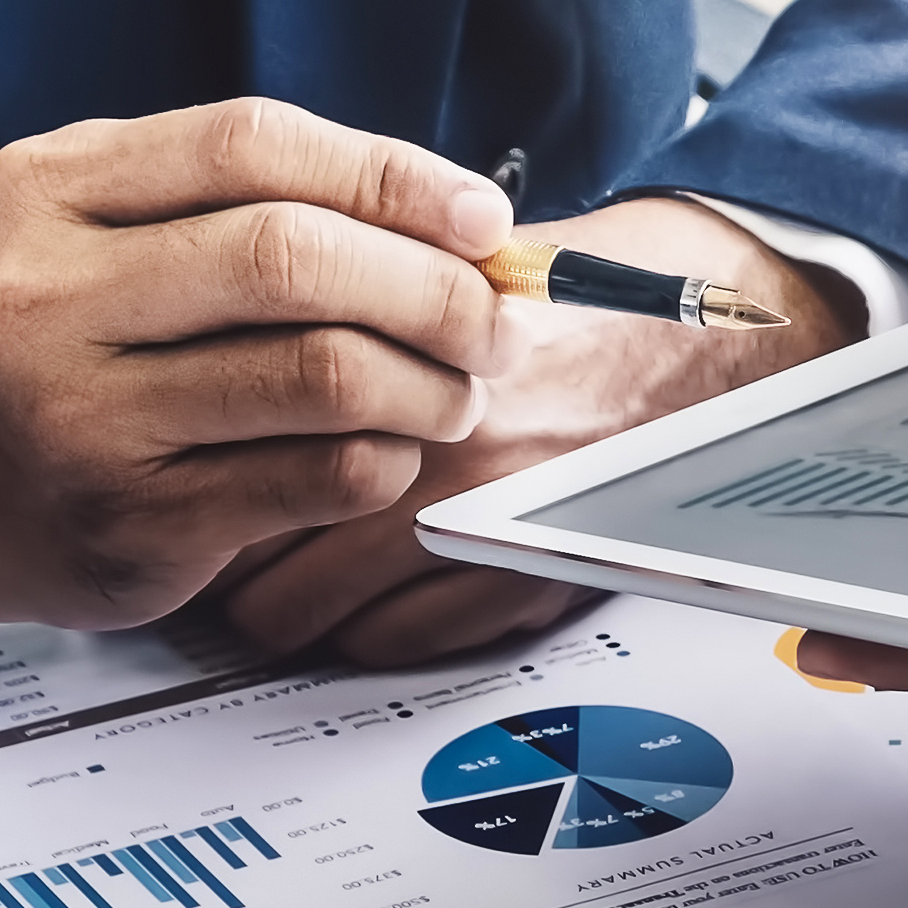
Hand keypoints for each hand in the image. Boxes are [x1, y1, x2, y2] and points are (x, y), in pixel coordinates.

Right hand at [0, 99, 519, 629]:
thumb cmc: (63, 335)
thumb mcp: (106, 226)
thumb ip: (250, 202)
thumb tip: (463, 225)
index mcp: (52, 192)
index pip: (252, 146)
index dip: (392, 177)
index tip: (482, 220)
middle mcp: (52, 297)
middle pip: (294, 261)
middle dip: (432, 289)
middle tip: (494, 321)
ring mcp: (86, 417)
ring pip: (320, 377)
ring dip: (428, 384)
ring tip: (455, 390)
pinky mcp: (135, 522)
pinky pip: (314, 478)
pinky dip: (386, 459)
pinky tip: (389, 450)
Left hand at [209, 196, 851, 666]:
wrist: (728, 340)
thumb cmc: (605, 293)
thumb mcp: (462, 263)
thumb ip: (351, 296)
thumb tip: (232, 325)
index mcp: (410, 359)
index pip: (241, 440)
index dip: (193, 458)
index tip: (179, 460)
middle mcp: (440, 453)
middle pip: (252, 544)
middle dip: (220, 544)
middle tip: (205, 534)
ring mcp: (484, 531)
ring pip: (307, 611)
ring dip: (281, 599)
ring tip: (273, 576)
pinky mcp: (527, 583)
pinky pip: (396, 643)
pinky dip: (368, 628)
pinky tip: (365, 596)